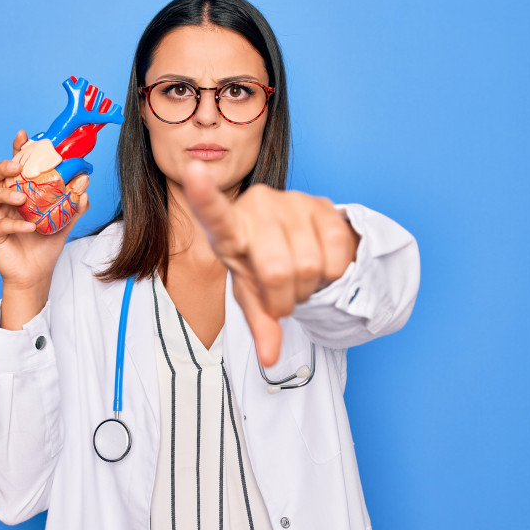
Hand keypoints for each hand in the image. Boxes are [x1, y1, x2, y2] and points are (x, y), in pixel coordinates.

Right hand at [0, 131, 89, 325]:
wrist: (37, 274)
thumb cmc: (45, 244)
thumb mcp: (64, 220)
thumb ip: (73, 202)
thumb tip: (84, 183)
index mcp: (18, 190)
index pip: (15, 165)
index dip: (17, 149)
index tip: (24, 136)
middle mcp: (3, 199)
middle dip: (2, 166)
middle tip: (16, 166)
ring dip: (4, 193)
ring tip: (21, 197)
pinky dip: (15, 224)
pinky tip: (30, 227)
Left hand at [183, 161, 358, 366]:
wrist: (299, 241)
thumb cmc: (262, 266)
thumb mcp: (252, 294)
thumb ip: (259, 324)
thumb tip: (271, 360)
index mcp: (228, 228)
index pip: (214, 213)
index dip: (203, 194)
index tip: (193, 169)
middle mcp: (256, 204)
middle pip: (278, 270)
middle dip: (285, 298)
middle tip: (282, 296)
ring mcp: (291, 200)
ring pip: (309, 266)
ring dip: (309, 288)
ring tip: (299, 279)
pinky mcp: (323, 203)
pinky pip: (336, 254)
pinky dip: (332, 274)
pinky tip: (320, 266)